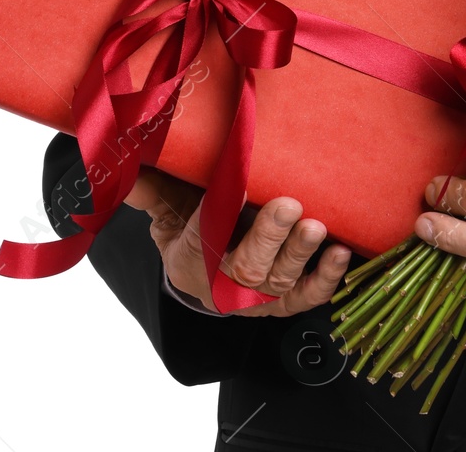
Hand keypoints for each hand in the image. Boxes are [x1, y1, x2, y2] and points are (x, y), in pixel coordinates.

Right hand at [124, 168, 349, 314]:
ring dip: (301, 253)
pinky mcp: (290, 301)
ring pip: (281, 279)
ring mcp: (262, 296)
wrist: (207, 282)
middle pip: (248, 264)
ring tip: (317, 227)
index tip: (234, 188)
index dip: (216, 216)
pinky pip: (310, 296)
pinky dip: (327, 278)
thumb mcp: (167, 212)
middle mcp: (230, 282)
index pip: (201, 237)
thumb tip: (123, 163)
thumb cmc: (192, 234)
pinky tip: (341, 253)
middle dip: (269, 235)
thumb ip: (152, 189)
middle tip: (289, 205)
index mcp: (194, 258)